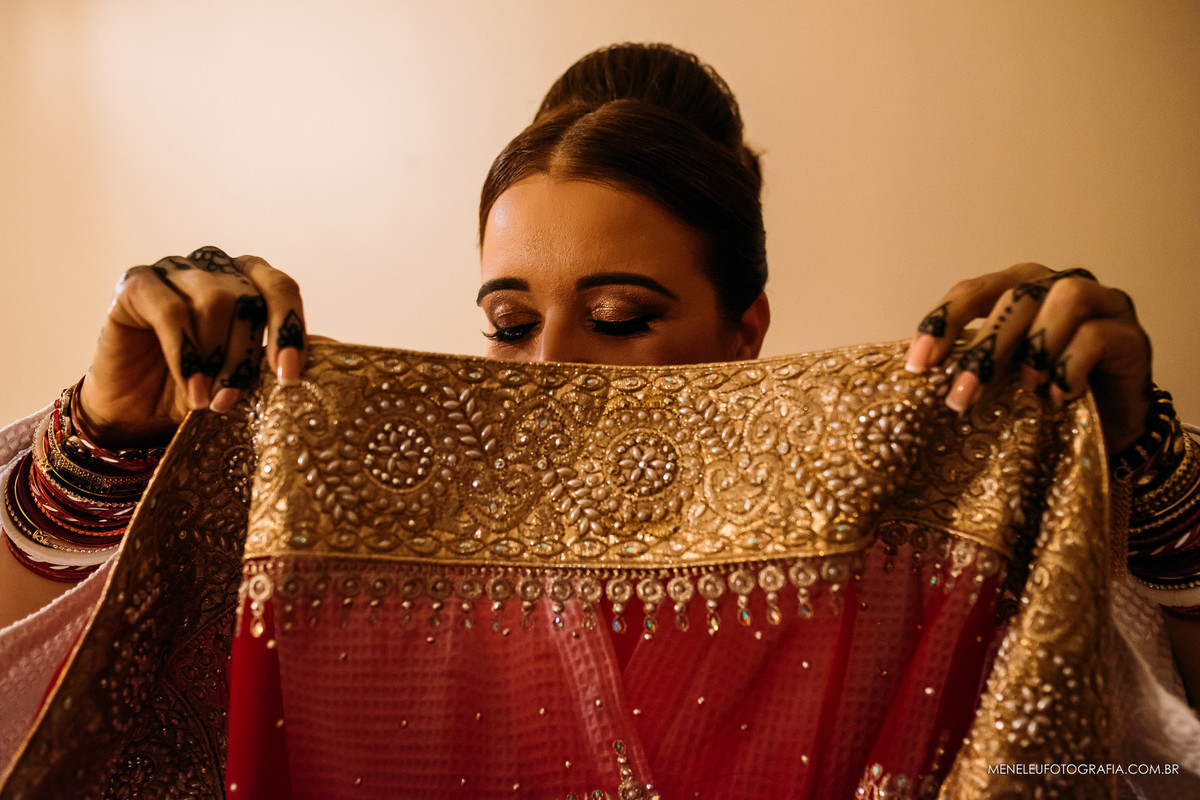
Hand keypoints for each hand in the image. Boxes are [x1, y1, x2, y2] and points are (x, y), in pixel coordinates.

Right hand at [77, 246, 306, 447]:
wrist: (140, 412)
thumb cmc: (202, 388)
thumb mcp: (252, 379)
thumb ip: (287, 359)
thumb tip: (338, 354)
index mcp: (250, 279)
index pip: (281, 288)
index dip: (288, 329)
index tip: (288, 377)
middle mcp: (215, 267)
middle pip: (248, 299)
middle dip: (245, 356)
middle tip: (232, 399)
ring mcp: (174, 270)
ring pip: (213, 301)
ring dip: (215, 357)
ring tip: (209, 400)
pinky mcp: (136, 285)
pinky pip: (169, 310)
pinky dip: (184, 354)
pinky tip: (192, 390)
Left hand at [905, 263, 1152, 453]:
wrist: (1110, 425)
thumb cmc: (1046, 393)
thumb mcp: (1000, 379)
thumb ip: (969, 365)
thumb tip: (918, 375)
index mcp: (1018, 290)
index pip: (974, 290)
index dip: (944, 321)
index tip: (919, 364)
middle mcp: (1057, 286)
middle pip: (1017, 296)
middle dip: (984, 347)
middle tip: (961, 397)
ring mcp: (1100, 304)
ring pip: (1066, 297)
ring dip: (1037, 345)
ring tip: (1025, 387)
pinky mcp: (1131, 334)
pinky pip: (1099, 335)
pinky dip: (1072, 366)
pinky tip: (1058, 397)